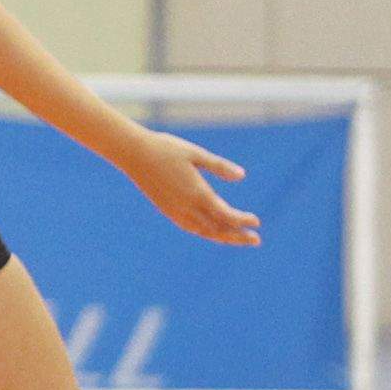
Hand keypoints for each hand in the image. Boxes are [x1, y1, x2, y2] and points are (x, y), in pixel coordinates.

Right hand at [122, 125, 259, 246]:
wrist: (133, 154)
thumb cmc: (166, 149)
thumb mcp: (196, 154)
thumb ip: (219, 166)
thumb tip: (241, 176)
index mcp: (197, 193)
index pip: (225, 215)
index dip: (242, 220)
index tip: (256, 222)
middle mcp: (187, 207)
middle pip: (217, 229)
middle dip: (237, 236)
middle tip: (255, 240)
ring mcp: (175, 211)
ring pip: (203, 231)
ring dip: (222, 236)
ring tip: (236, 238)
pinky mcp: (167, 210)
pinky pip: (190, 227)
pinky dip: (205, 231)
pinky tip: (210, 230)